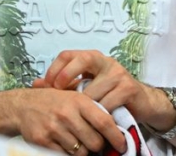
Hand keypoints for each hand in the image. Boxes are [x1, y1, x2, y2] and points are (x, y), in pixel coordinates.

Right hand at [15, 86, 126, 154]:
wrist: (22, 106)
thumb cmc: (54, 102)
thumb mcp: (75, 97)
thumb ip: (93, 109)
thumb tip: (114, 127)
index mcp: (80, 101)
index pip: (104, 122)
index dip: (116, 136)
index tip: (122, 144)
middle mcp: (68, 114)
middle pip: (94, 141)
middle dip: (98, 146)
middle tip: (96, 145)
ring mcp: (54, 128)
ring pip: (80, 152)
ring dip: (83, 152)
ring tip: (80, 144)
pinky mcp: (42, 141)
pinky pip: (63, 155)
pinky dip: (68, 154)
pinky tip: (67, 146)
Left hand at [39, 51, 164, 128]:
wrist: (141, 104)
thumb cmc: (109, 95)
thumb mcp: (85, 88)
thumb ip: (64, 86)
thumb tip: (35, 84)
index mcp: (94, 59)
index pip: (69, 55)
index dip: (55, 69)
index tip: (48, 86)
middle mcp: (107, 62)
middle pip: (82, 59)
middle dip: (66, 76)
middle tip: (59, 94)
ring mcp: (119, 74)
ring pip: (92, 90)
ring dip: (84, 107)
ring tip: (80, 116)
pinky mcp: (128, 88)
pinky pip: (105, 104)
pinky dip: (98, 115)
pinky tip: (95, 121)